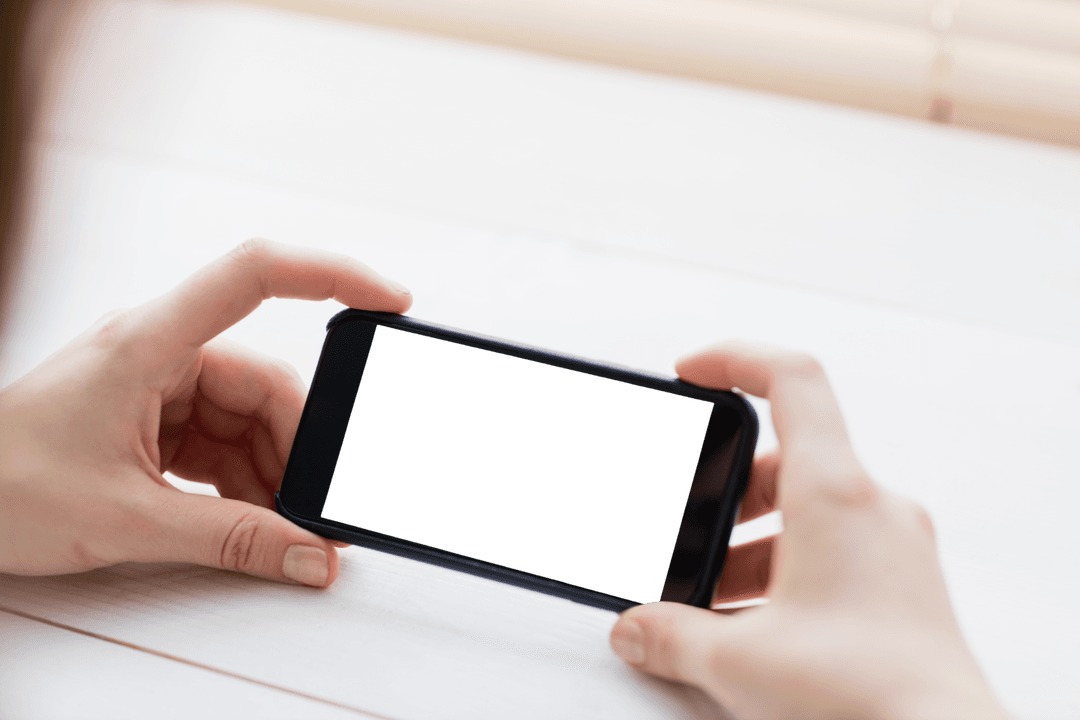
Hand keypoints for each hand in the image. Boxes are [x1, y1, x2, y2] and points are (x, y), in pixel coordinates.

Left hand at [0, 240, 410, 586]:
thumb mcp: (125, 519)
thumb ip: (230, 539)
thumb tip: (309, 554)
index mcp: (148, 342)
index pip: (253, 274)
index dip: (332, 273)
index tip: (390, 301)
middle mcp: (162, 350)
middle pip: (267, 380)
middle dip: (300, 447)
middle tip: (321, 506)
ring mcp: (161, 384)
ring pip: (252, 417)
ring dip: (274, 472)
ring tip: (281, 526)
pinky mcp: (158, 417)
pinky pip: (227, 440)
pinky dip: (247, 480)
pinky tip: (251, 518)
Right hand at [609, 345, 1007, 719]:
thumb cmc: (868, 697)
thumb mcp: (738, 662)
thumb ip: (670, 635)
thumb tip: (636, 628)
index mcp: (836, 495)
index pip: (792, 378)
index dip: (733, 358)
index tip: (689, 373)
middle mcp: (874, 508)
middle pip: (787, 457)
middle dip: (725, 491)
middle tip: (688, 529)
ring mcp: (895, 547)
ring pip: (809, 510)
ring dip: (753, 541)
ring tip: (713, 600)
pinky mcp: (902, 586)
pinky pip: (835, 549)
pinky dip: (787, 569)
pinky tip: (756, 628)